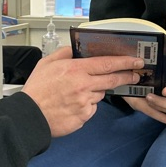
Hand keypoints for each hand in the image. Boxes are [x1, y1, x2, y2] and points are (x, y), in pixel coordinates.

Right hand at [22, 47, 144, 136]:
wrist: (29, 116)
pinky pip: (91, 108)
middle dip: (126, 76)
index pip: (107, 63)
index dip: (125, 62)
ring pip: (100, 94)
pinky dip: (86, 105)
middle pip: (112, 79)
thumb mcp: (46, 63)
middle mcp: (83, 85)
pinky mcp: (84, 117)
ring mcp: (85, 102)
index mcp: (75, 70)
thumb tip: (76, 49)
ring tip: (77, 93)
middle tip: (135, 75)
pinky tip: (72, 105)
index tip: (136, 61)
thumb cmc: (36, 90)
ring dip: (96, 91)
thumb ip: (64, 53)